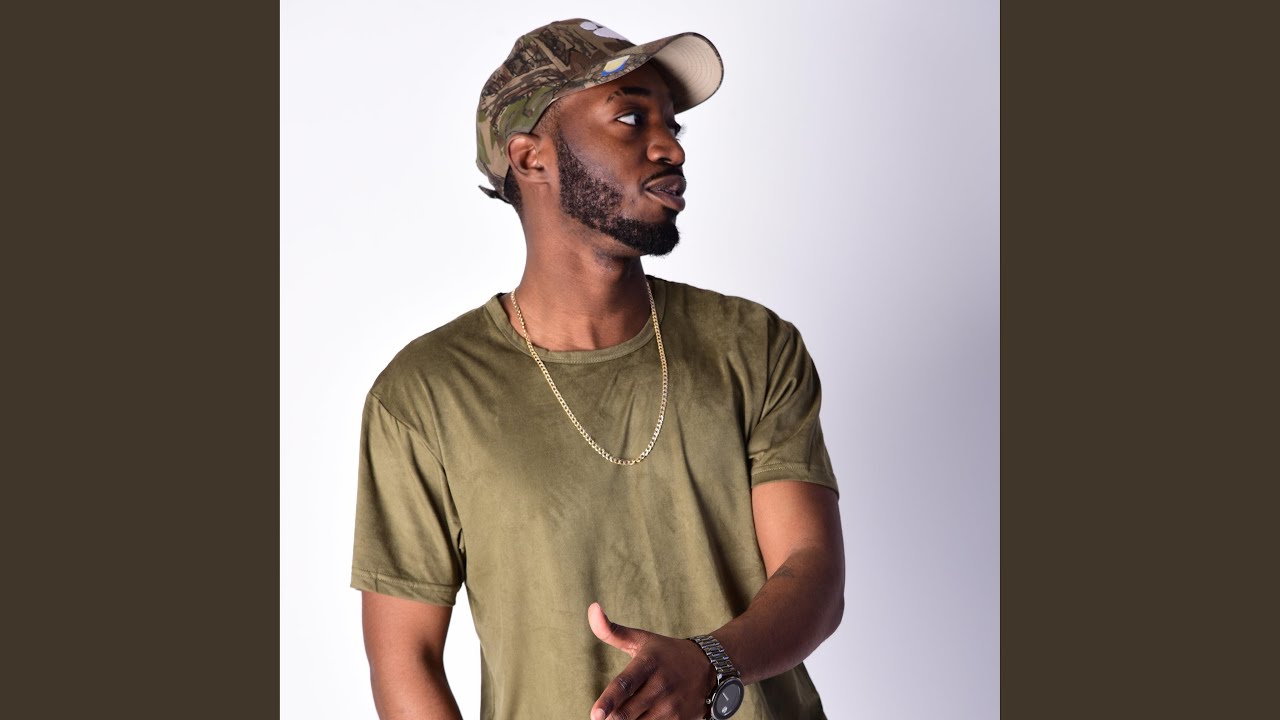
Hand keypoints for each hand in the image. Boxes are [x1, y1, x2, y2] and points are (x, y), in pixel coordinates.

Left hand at [588, 602, 716, 719]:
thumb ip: (612, 631)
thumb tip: (592, 608)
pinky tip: (641, 717)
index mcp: (649, 663)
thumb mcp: (642, 640)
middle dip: (612, 717)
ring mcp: (672, 706)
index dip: (608, 700)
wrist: (711, 668)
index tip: (595, 714)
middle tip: (606, 715)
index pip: (624, 684)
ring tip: (626, 713)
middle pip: (627, 712)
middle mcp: (661, 685)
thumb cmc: (667, 653)